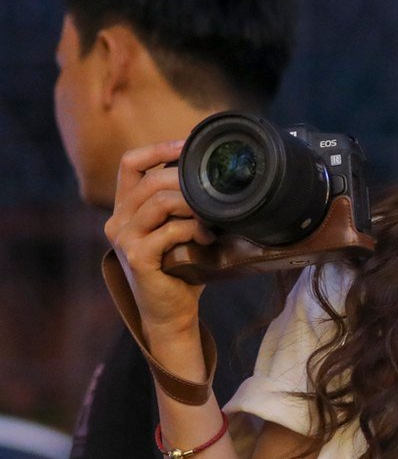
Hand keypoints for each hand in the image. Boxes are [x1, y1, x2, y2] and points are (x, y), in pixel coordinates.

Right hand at [103, 141, 208, 360]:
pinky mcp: (137, 257)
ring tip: (212, 221)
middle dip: (186, 182)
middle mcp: (117, 220)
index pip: (131, 164)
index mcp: (126, 208)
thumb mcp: (180, 230)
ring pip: (159, 202)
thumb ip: (185, 205)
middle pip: (149, 181)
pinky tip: (207, 240)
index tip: (191, 145)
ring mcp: (124, 238)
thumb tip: (219, 177)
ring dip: (193, 206)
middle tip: (214, 194)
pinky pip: (169, 230)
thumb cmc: (182, 270)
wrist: (171, 313)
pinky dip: (193, 230)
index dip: (159, 149)